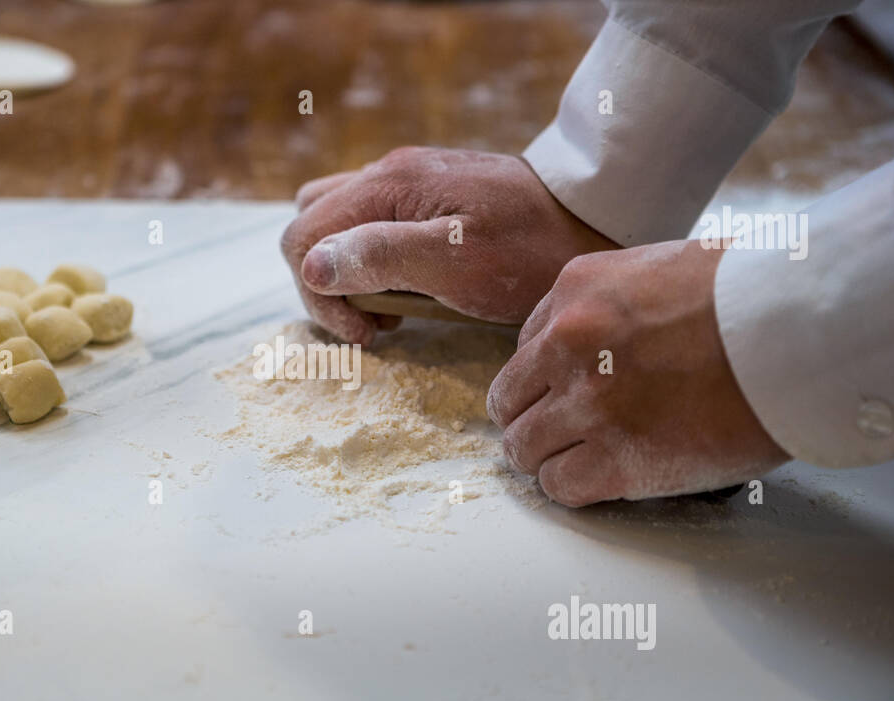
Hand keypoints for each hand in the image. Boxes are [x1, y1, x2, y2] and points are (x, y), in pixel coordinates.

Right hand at [280, 146, 617, 344]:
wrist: (592, 220)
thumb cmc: (530, 249)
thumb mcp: (456, 261)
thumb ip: (381, 257)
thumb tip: (313, 267)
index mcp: (388, 186)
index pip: (301, 239)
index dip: (319, 296)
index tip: (367, 332)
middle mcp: (387, 175)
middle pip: (309, 226)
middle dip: (327, 285)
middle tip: (376, 325)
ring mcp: (407, 184)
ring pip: (336, 225)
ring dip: (347, 274)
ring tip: (392, 310)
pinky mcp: (427, 199)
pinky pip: (371, 226)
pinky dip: (373, 263)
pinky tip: (411, 290)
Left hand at [487, 240, 788, 506]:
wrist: (800, 325)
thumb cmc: (754, 292)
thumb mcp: (662, 267)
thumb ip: (618, 302)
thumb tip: (603, 340)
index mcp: (575, 291)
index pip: (527, 347)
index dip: (546, 376)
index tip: (564, 391)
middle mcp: (568, 346)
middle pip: (512, 401)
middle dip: (532, 419)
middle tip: (557, 433)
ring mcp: (590, 404)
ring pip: (525, 448)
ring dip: (547, 458)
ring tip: (577, 461)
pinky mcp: (621, 459)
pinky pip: (561, 486)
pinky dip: (572, 487)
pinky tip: (599, 479)